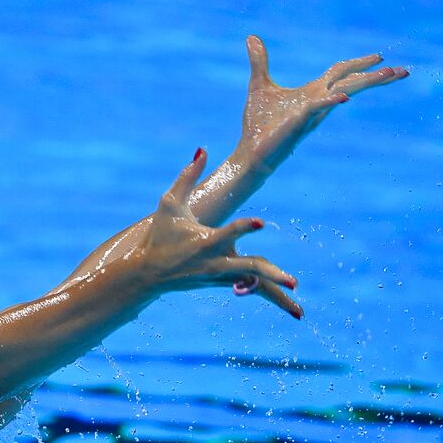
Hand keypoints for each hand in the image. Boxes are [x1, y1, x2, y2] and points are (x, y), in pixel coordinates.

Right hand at [134, 148, 302, 317]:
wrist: (148, 274)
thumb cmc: (159, 235)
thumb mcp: (168, 204)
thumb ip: (187, 177)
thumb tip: (202, 150)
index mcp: (204, 242)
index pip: (227, 233)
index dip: (243, 228)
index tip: (261, 223)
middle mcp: (215, 262)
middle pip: (249, 268)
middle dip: (270, 274)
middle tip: (293, 281)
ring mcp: (219, 275)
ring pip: (252, 278)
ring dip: (274, 285)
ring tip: (295, 286)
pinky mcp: (220, 282)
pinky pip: (246, 283)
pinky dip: (260, 284)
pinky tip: (282, 292)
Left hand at [239, 36, 408, 172]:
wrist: (251, 153)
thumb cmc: (259, 125)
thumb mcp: (259, 85)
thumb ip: (260, 62)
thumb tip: (252, 38)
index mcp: (312, 93)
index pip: (341, 73)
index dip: (359, 64)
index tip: (380, 57)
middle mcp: (318, 102)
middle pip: (352, 83)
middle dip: (375, 75)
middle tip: (402, 71)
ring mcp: (312, 112)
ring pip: (345, 92)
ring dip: (367, 82)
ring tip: (390, 74)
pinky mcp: (300, 121)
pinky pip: (319, 107)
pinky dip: (331, 100)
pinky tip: (344, 97)